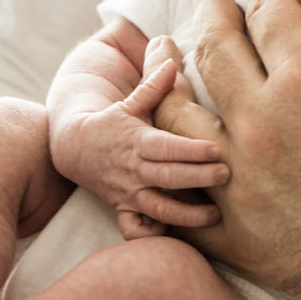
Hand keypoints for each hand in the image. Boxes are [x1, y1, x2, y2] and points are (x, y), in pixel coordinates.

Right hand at [60, 55, 229, 228]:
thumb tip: (172, 61)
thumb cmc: (111, 121)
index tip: (217, 150)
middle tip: (226, 175)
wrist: (74, 147)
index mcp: (138, 141)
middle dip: (198, 178)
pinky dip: (151, 236)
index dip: (192, 150)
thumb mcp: (129, 102)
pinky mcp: (124, 208)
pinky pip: (135, 229)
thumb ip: (153, 85)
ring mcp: (129, 192)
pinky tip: (176, 238)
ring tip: (215, 215)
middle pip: (169, 178)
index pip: (167, 148)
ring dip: (187, 215)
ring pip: (158, 209)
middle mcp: (134, 170)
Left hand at [158, 0, 300, 299]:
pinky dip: (167, 165)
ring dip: (173, 77)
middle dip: (212, 10)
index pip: (266, 7)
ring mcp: (249, 188)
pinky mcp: (246, 243)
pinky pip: (182, 197)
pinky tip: (171, 146)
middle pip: (214, 49)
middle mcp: (267, 126)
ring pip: (179, 118)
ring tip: (172, 55)